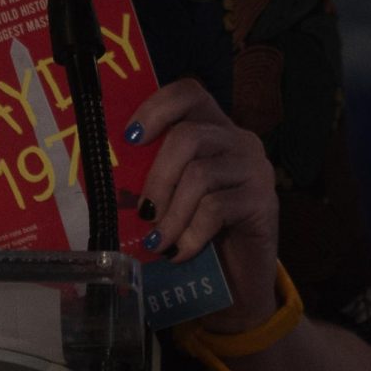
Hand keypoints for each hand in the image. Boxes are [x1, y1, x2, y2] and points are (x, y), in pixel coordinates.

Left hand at [129, 78, 279, 330]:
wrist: (238, 277)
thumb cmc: (194, 226)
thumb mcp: (171, 191)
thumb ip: (151, 170)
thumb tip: (105, 166)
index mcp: (212, 127)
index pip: (189, 93)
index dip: (156, 107)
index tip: (130, 137)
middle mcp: (238, 139)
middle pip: (188, 136)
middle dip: (157, 176)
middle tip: (142, 211)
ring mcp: (255, 168)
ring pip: (200, 175)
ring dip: (171, 212)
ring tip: (157, 241)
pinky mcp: (265, 200)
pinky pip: (217, 208)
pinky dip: (191, 232)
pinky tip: (179, 251)